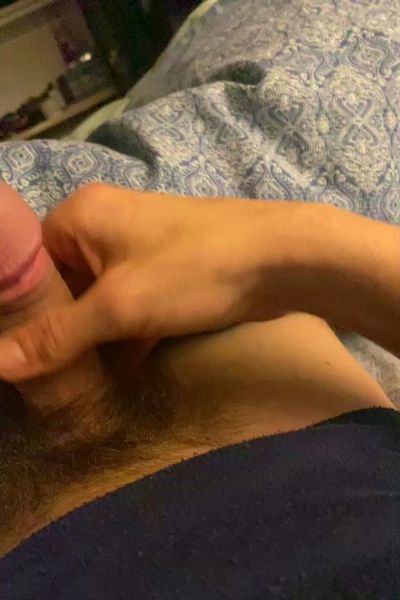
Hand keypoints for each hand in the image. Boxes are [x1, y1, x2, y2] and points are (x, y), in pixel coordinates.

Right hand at [0, 184, 297, 380]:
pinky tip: (115, 373)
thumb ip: (55, 337)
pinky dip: (122, 337)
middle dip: (59, 330)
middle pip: (61, 284)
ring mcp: (140, 249)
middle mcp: (104, 225)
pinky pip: (129, 306)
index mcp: (80, 216)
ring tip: (73, 382)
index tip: (19, 356)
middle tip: (47, 376)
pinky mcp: (167, 273)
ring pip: (97, 299)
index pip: (26, 265)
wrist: (284, 261)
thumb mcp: (117, 307)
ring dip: (92, 338)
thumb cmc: (194, 271)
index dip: (20, 312)